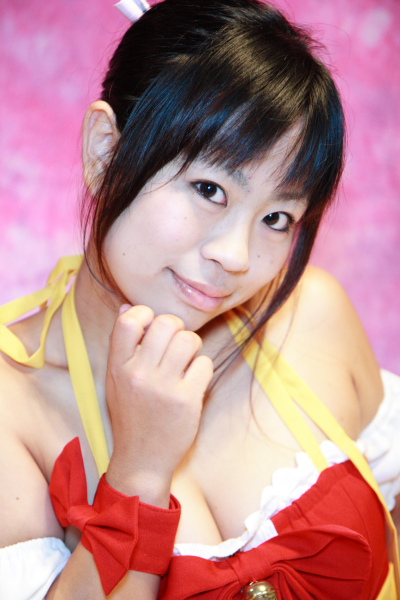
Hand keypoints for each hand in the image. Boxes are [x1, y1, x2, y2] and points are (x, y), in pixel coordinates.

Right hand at [105, 305, 212, 498]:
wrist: (142, 459)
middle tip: (175, 344)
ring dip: (192, 348)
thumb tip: (129, 307)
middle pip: (166, 323)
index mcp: (118, 366)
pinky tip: (193, 382)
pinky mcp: (186, 400)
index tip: (152, 326)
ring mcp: (163, 387)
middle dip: (176, 328)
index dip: (146, 314)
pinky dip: (202, 369)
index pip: (129, 320)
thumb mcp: (116, 380)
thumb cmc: (131, 416)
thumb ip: (123, 345)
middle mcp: (138, 374)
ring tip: (186, 362)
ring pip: (189, 340)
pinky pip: (204, 364)